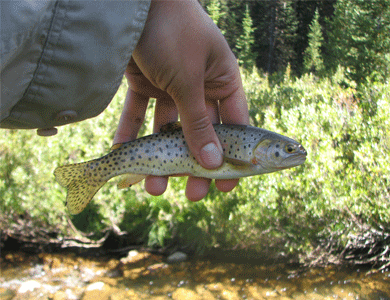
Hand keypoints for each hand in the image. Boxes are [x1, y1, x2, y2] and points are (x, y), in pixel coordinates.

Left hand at [113, 0, 248, 200]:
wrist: (132, 1)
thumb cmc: (172, 32)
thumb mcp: (188, 81)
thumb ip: (198, 123)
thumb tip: (212, 163)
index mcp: (222, 81)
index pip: (235, 126)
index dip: (232, 157)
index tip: (226, 185)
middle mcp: (199, 86)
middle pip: (201, 135)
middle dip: (195, 165)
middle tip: (192, 195)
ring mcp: (171, 86)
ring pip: (168, 130)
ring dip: (161, 158)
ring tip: (153, 186)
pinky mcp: (145, 83)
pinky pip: (138, 114)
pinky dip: (130, 134)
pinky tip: (122, 155)